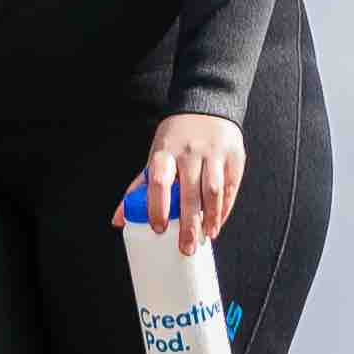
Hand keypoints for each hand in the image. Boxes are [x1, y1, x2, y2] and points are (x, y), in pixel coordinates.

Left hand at [132, 109, 247, 241]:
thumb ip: (140, 187)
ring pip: (213, 191)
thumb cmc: (176, 138)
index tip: (158, 228)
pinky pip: (231, 187)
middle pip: (189, 193)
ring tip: (207, 237)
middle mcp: (189, 152)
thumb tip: (119, 220)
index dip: (158, 207)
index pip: (158, 181)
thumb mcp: (156, 156)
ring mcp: (213, 154)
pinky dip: (225, 208)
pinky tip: (218, 222)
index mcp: (165, 152)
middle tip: (186, 248)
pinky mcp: (234, 156)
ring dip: (211, 218)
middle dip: (188, 224)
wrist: (207, 105)